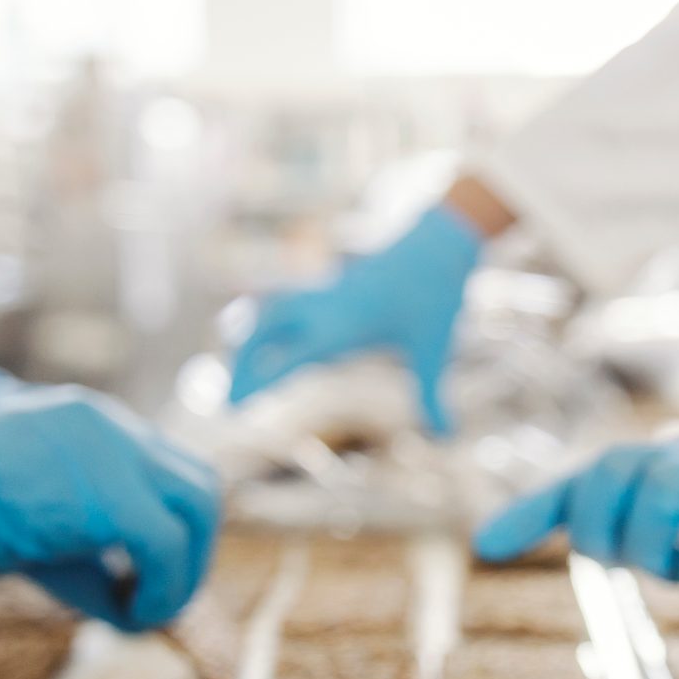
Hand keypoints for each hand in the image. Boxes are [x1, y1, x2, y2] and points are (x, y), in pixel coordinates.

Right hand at [0, 385, 222, 630]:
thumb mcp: (31, 525)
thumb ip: (90, 552)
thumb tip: (140, 607)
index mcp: (93, 426)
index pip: (171, 472)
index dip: (173, 533)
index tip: (143, 580)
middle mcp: (112, 428)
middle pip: (201, 487)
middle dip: (192, 552)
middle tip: (154, 602)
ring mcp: (112, 449)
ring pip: (198, 508)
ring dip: (182, 571)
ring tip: (141, 613)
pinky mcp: (105, 490)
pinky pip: (165, 543)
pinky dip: (163, 587)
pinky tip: (128, 617)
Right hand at [227, 203, 482, 434]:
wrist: (438, 242)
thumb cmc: (435, 297)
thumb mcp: (434, 350)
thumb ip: (432, 395)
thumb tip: (446, 435)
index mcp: (343, 325)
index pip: (288, 358)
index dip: (258, 382)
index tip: (236, 409)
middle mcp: (323, 306)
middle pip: (262, 332)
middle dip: (243, 368)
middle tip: (232, 406)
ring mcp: (322, 292)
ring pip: (267, 314)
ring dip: (249, 344)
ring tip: (241, 380)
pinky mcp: (327, 285)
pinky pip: (283, 304)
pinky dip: (265, 326)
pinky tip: (260, 347)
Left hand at [474, 359, 678, 601]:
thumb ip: (671, 522)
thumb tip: (627, 553)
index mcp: (665, 459)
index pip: (582, 479)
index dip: (531, 510)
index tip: (486, 545)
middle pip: (603, 478)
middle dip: (597, 532)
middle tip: (629, 566)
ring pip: (653, 496)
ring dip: (649, 552)